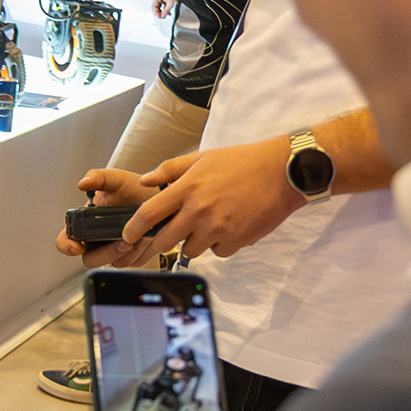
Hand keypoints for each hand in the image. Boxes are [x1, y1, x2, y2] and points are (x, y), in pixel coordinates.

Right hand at [54, 167, 167, 268]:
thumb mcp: (117, 179)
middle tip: (124, 242)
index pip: (66, 240)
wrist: (159, 197)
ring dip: (126, 252)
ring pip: (112, 263)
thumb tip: (83, 183)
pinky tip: (146, 238)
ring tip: (140, 236)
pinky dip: (139, 253)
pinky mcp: (129, 256)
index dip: (67, 246)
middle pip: (90, 259)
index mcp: (86, 222)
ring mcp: (112, 250)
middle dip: (106, 253)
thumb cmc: (135, 188)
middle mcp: (96, 239)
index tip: (78, 246)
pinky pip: (130, 263)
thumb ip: (99, 177)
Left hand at [126, 137, 300, 262]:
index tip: (128, 235)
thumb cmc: (242, 162)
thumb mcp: (202, 157)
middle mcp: (198, 210)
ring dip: (195, 241)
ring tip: (210, 222)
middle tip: (172, 232)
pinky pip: (217, 252)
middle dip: (163, 240)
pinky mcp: (235, 241)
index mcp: (187, 188)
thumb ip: (170, 170)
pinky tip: (230, 226)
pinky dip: (220, 244)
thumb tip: (144, 181)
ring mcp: (217, 228)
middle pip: (165, 240)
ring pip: (191, 250)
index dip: (133, 229)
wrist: (282, 172)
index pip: (148, 214)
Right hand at [152, 0, 178, 18]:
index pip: (154, 6)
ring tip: (165, 15)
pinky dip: (165, 9)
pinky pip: (163, 5)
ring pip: (159, 7)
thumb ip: (166, 11)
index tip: (159, 17)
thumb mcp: (170, 3)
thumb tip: (162, 16)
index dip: (156, 13)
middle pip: (156, 7)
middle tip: (162, 17)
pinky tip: (168, 13)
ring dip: (162, 11)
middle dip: (159, 12)